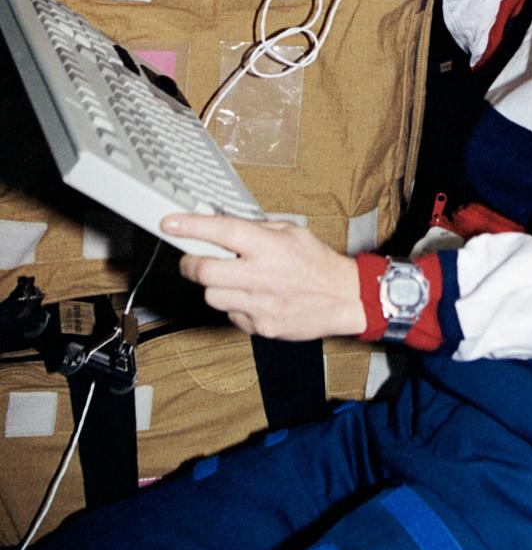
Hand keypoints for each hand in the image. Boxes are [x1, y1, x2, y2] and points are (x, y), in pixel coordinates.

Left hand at [162, 215, 365, 340]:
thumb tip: (223, 226)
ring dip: (213, 287)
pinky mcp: (260, 326)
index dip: (192, 226)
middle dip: (189, 263)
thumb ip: (257, 229)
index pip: (222, 231)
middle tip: (191, 258)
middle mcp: (261, 275)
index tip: (170, 223)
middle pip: (204, 271)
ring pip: (211, 296)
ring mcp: (259, 304)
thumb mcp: (291, 232)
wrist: (344, 298)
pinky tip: (251, 297)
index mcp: (269, 246)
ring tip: (232, 280)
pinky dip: (233, 305)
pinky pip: (231, 314)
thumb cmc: (318, 263)